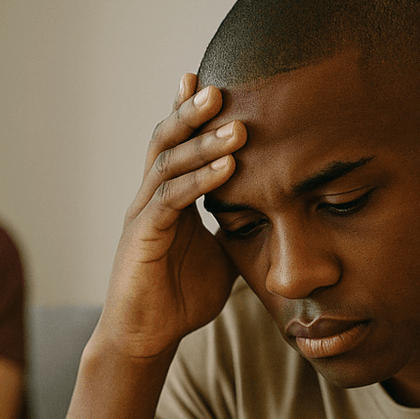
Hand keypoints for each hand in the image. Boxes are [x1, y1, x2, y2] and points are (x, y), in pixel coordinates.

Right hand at [98, 74, 247, 359]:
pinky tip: (227, 168)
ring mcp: (143, 215)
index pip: (178, 144)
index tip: (213, 80)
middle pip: (166, 140)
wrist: (146, 338)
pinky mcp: (142, 238)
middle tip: (221, 86)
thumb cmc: (180, 298)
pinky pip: (170, 200)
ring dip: (202, 142)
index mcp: (168, 197)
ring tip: (235, 125)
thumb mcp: (222, 256)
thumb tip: (277, 215)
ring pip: (168, 164)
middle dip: (191, 112)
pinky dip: (199, 181)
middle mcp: (151, 198)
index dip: (190, 112)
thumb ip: (239, 229)